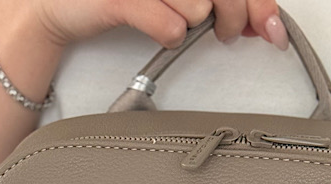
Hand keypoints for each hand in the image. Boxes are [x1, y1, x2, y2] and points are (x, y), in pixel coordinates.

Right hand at [18, 0, 288, 50]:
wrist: (58, 3)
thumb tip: (264, 19)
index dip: (258, 2)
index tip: (272, 28)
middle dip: (235, 16)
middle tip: (228, 32)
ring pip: (199, 7)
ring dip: (191, 22)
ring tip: (169, 16)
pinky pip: (171, 25)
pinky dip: (167, 32)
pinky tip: (154, 23)